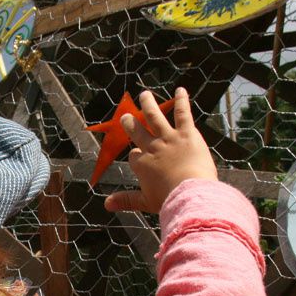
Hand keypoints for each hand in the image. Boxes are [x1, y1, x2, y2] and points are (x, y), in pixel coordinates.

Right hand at [104, 87, 216, 213]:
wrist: (189, 193)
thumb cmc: (169, 200)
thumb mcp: (144, 202)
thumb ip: (125, 201)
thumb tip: (106, 204)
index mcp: (142, 164)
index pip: (134, 156)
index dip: (136, 156)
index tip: (138, 157)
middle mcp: (152, 147)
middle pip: (137, 131)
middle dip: (131, 124)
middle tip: (125, 117)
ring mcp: (169, 138)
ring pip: (155, 116)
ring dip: (148, 104)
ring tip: (144, 94)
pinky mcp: (186, 133)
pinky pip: (182, 113)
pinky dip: (181, 101)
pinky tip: (180, 90)